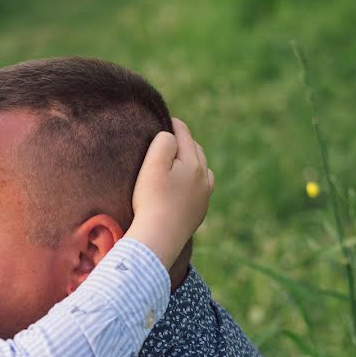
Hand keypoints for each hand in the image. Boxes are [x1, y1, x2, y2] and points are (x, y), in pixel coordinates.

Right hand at [124, 117, 213, 269]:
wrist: (158, 238)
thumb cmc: (151, 200)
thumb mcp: (153, 164)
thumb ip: (164, 142)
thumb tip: (170, 136)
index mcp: (194, 162)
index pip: (183, 133)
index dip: (172, 124)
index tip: (162, 119)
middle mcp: (204, 177)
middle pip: (195, 149)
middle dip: (183, 141)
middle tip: (167, 138)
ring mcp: (204, 196)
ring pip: (201, 169)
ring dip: (191, 161)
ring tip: (178, 160)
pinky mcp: (199, 212)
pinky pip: (200, 189)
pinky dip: (193, 181)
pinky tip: (184, 185)